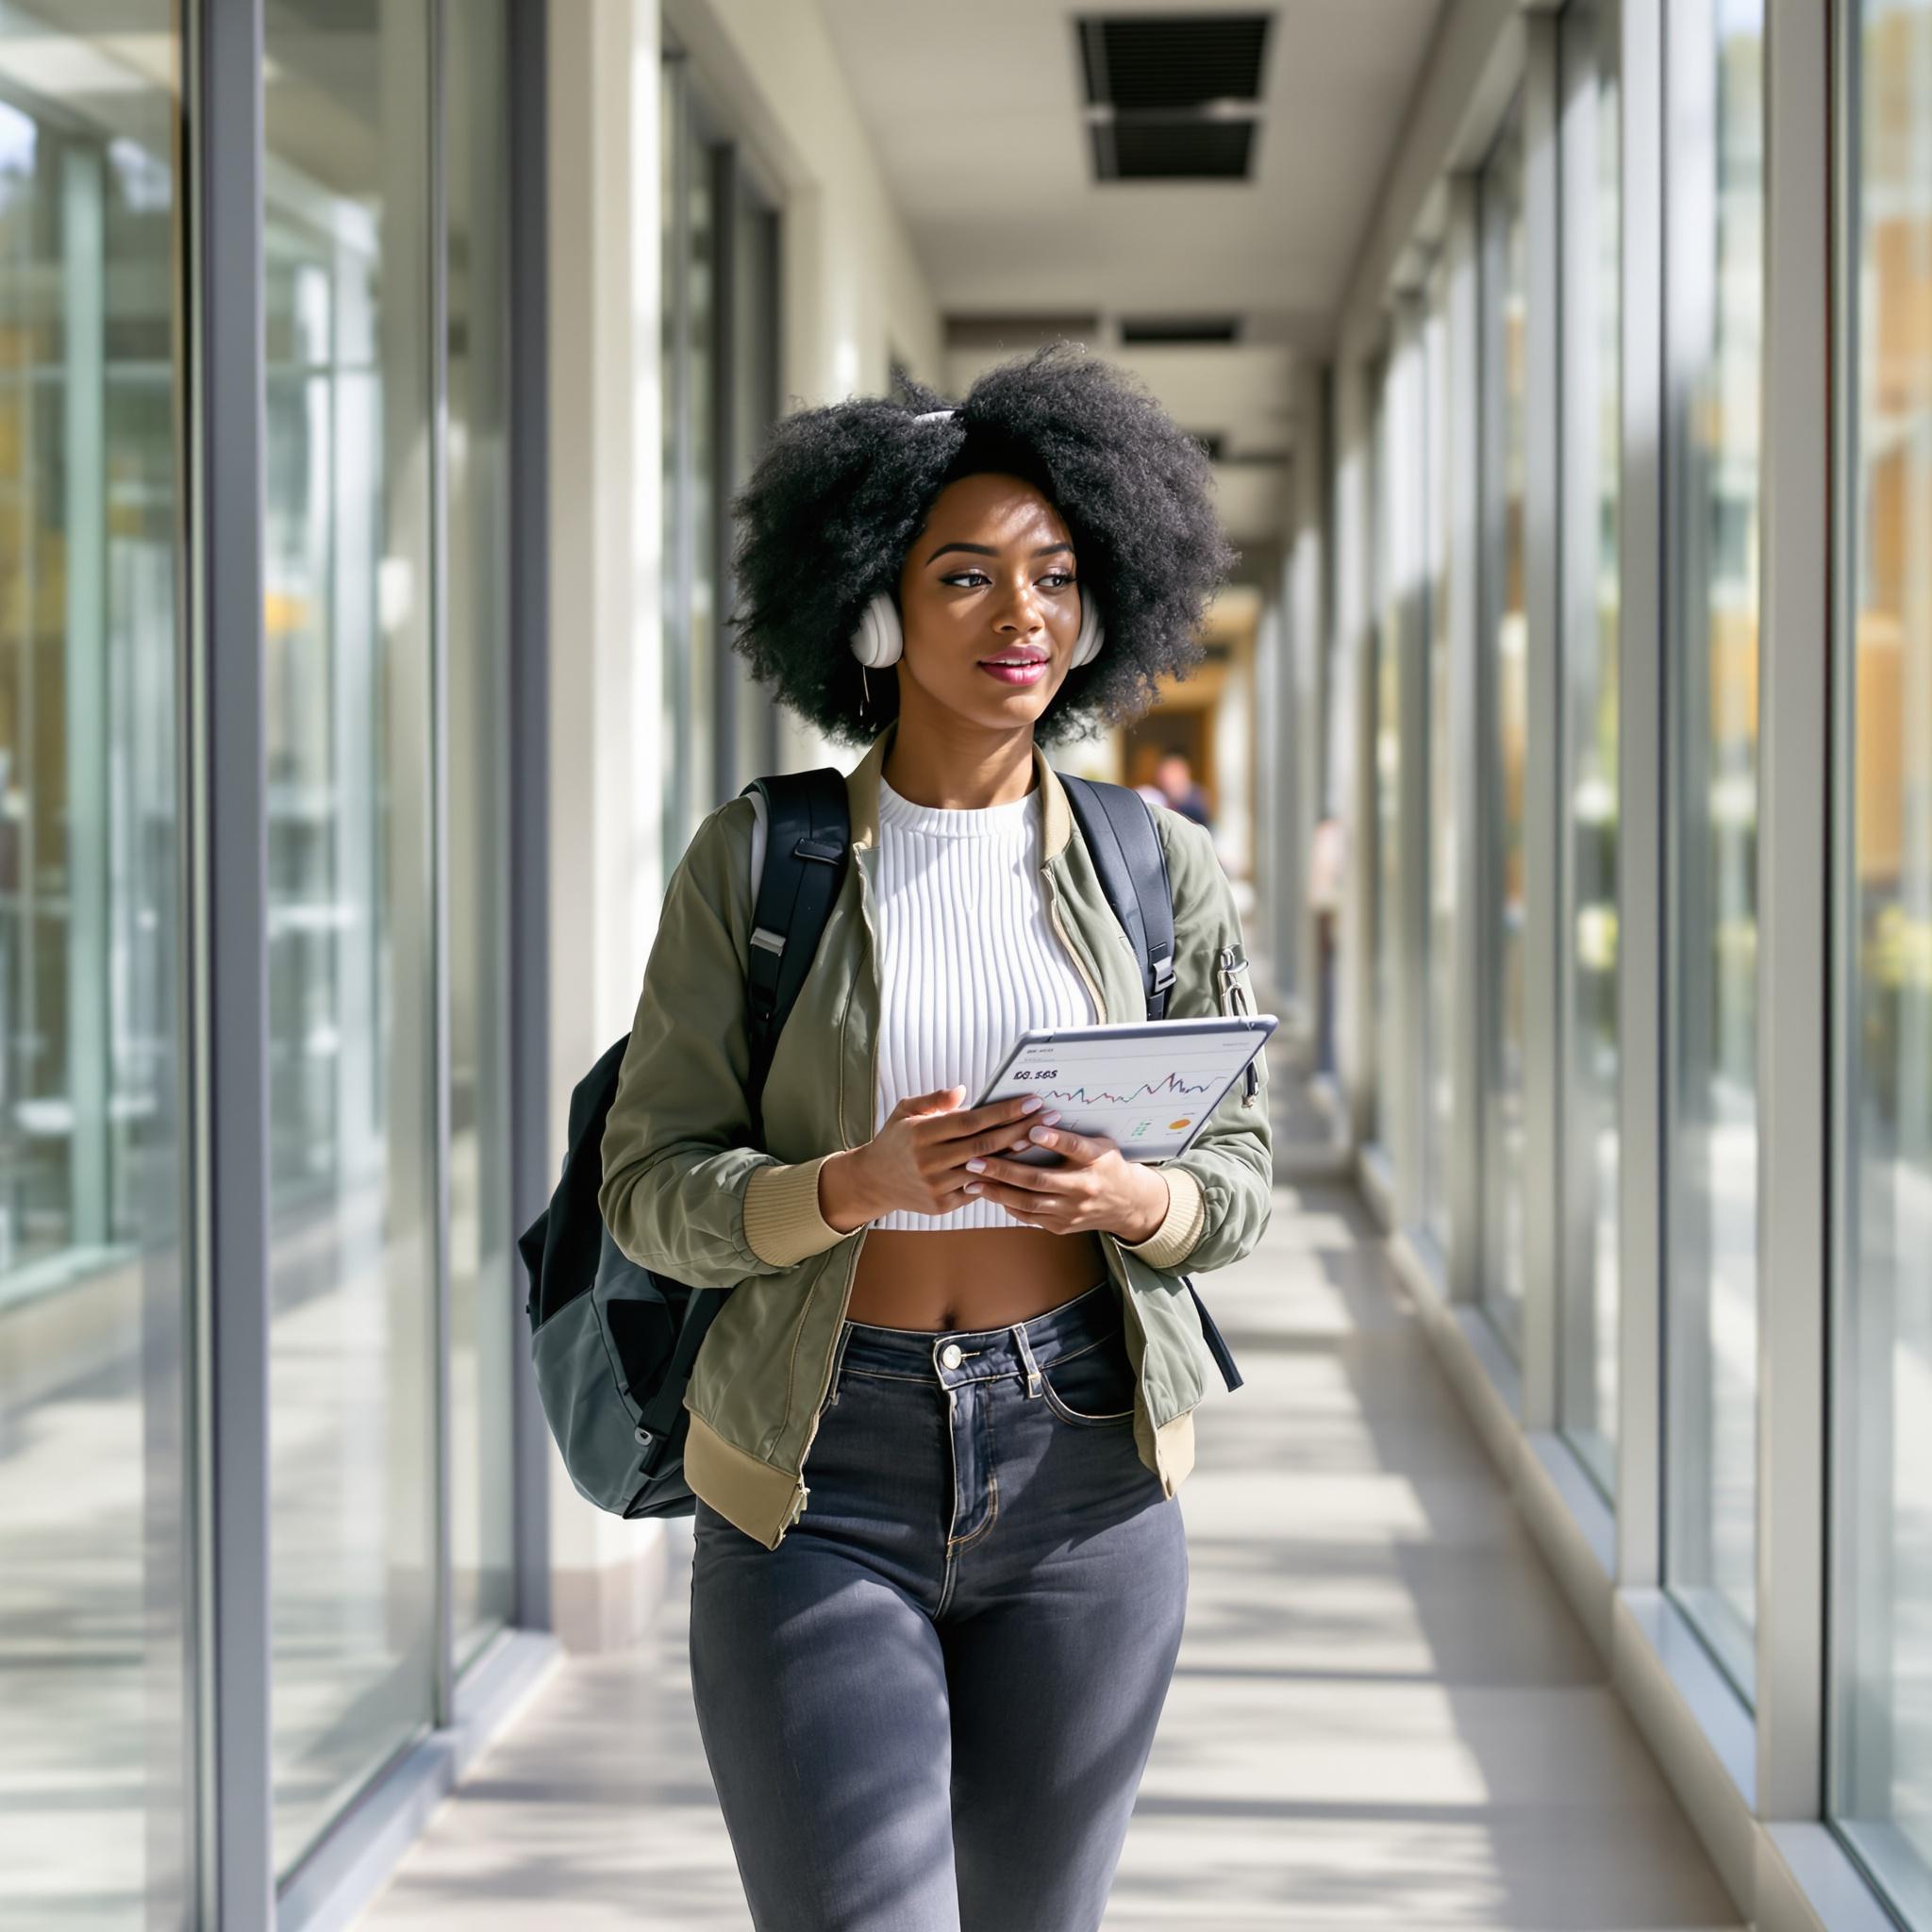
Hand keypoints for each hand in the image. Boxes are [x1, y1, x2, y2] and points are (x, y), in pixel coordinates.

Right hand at [817, 1086, 1052, 1230]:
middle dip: (1021, 1129)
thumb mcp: (905, 1110)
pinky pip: (978, 1190)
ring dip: (1017, 1154)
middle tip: (1049, 1117)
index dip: (1003, 1111)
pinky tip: (1021, 1165)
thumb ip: (934, 1099)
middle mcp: (929, 1162)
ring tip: (1042, 1139)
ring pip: (986, 1170)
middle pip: (985, 1145)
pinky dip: (999, 1178)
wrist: (874, 1181)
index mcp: (921, 1134)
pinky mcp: (942, 1205)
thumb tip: (964, 1091)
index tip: (1031, 1101)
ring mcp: (936, 1187)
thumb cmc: (896, 1139)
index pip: (971, 1121)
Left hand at [956, 1123, 1170, 1243]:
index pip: (1075, 1147)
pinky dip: (1008, 1205)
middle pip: (1040, 1179)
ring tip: (972, 1181)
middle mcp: (1084, 1187)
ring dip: (997, 1191)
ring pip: (1029, 1202)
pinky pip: (1030, 1216)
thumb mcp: (1099, 1144)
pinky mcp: (1062, 1226)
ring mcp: (1073, 1210)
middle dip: (1004, 1170)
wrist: (1127, 1204)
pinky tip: (989, 1194)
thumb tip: (1032, 1119)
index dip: (1055, 1138)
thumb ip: (1071, 1136)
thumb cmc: (1105, 1164)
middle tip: (976, 1161)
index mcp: (1097, 1159)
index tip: (1032, 1128)